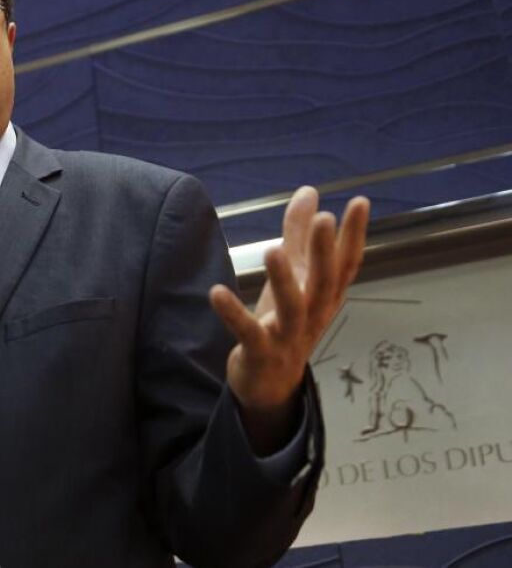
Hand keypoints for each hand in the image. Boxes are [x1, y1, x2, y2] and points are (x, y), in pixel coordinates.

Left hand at [209, 186, 369, 453]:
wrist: (271, 384)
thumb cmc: (285, 322)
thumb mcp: (293, 278)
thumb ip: (298, 235)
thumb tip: (310, 192)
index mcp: (325, 297)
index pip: (346, 263)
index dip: (353, 235)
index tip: (359, 201)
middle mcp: (314, 315)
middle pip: (324, 283)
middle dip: (324, 253)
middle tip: (325, 219)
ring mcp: (288, 336)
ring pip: (292, 308)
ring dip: (283, 280)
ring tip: (273, 250)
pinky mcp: (260, 352)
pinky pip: (247, 333)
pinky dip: (232, 314)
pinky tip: (216, 292)